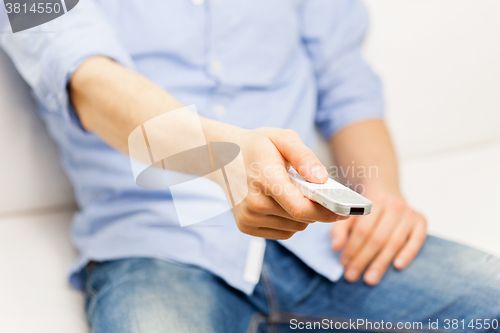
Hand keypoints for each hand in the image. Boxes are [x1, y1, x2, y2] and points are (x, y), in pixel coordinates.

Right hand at [232, 128, 347, 239]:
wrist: (222, 156)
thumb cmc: (257, 146)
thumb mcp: (282, 138)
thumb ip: (305, 157)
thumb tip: (322, 180)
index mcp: (265, 179)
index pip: (302, 209)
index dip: (327, 212)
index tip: (345, 210)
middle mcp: (253, 203)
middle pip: (301, 219)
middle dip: (316, 208)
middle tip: (315, 190)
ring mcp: (248, 217)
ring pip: (294, 228)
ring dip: (302, 215)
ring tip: (293, 193)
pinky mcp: (245, 227)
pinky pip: (283, 232)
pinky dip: (290, 221)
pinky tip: (282, 203)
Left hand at [330, 191, 426, 284]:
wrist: (387, 190)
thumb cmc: (367, 210)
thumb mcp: (351, 214)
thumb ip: (340, 229)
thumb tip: (335, 247)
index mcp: (373, 202)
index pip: (362, 229)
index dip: (352, 248)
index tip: (344, 264)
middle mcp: (393, 206)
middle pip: (377, 238)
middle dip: (363, 259)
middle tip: (352, 276)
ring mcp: (409, 213)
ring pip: (394, 241)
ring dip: (381, 263)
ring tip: (370, 279)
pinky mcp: (421, 220)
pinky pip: (417, 239)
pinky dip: (408, 253)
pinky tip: (397, 266)